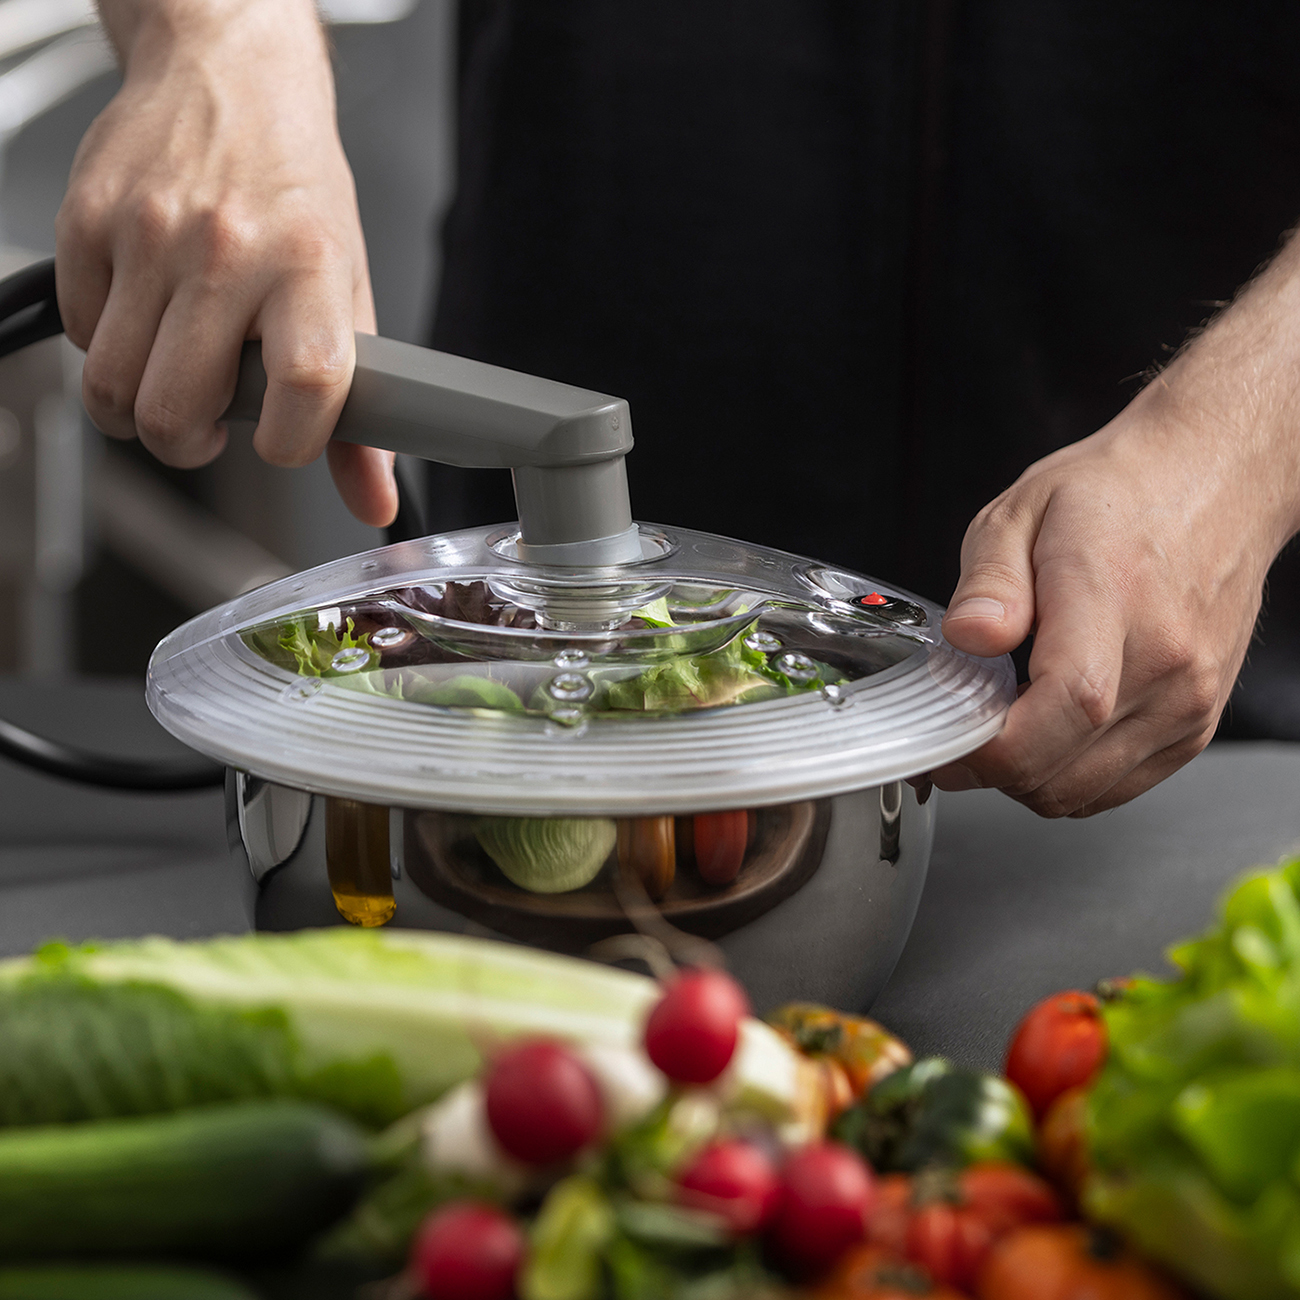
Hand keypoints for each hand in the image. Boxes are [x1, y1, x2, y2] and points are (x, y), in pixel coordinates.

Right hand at [56, 0, 395, 526]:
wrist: (231, 78)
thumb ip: (361, 407)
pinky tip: (147, 319)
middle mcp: (226, 249)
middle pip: (174, 411)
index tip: (283, 440)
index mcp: (308, 269)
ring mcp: (148, 234)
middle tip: (209, 426)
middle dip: (189, 446)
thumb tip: (373, 500)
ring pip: (113, 387)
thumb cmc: (296, 191)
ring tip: (175, 380)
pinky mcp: (86, 220)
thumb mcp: (350, 291)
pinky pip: (79, 332)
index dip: (289, 444)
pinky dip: (107, 347)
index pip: (303, 389)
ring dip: (138, 410)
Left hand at [931, 235, 1299, 815]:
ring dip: (1025, 778)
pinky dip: (1065, 777)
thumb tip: (968, 636)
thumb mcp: (1020, 511)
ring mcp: (1188, 700)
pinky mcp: (1195, 725)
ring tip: (999, 723)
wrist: (1211, 482)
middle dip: (990, 768)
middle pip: (1064, 770)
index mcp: (1115, 599)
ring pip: (1083, 793)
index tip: (944, 740)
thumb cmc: (1115, 494)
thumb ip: (989, 580)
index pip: (1066, 706)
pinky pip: (1115, 787)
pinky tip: (1043, 730)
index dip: (993, 746)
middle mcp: (1167, 661)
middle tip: (954, 729)